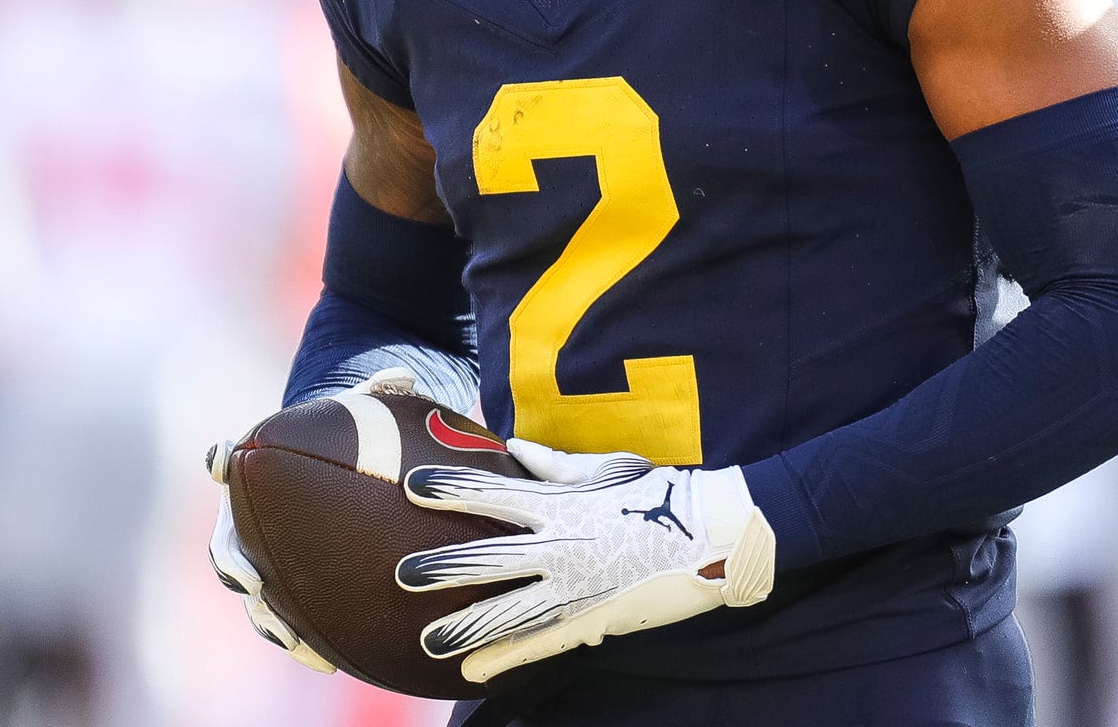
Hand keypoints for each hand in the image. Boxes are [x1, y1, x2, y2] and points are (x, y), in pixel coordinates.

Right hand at [206, 367, 424, 671]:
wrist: (349, 461)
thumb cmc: (355, 428)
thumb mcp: (370, 407)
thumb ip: (380, 391)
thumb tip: (403, 375)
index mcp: (259, 466)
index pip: (227, 459)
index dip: (221, 460)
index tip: (221, 459)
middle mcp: (251, 515)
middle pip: (230, 544)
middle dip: (236, 565)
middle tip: (252, 581)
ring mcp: (267, 556)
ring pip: (255, 595)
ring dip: (268, 618)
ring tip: (292, 640)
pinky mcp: (291, 589)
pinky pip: (290, 620)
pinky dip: (302, 641)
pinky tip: (329, 664)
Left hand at [395, 438, 775, 683]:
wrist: (715, 533)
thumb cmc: (659, 492)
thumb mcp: (606, 468)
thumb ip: (554, 464)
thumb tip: (511, 447)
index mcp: (562, 503)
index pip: (494, 493)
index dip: (452, 489)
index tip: (414, 487)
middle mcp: (562, 547)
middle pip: (489, 559)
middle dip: (443, 568)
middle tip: (403, 575)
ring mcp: (576, 588)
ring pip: (508, 612)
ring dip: (465, 627)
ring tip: (427, 640)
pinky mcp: (593, 619)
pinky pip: (541, 643)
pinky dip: (505, 658)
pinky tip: (471, 671)